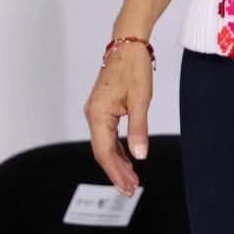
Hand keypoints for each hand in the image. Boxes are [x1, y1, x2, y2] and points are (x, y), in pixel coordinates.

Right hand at [85, 42, 153, 194]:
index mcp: (98, 114)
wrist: (128, 44)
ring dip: (118, 162)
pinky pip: (107, 135)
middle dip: (117, 171)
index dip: (116, 173)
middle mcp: (93, 114)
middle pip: (103, 151)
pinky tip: (128, 158)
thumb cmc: (134, 68)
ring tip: (131, 179)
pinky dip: (117, 149)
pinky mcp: (103, 108)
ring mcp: (96, 111)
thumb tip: (140, 156)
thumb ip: (138, 129)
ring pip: (104, 144)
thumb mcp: (140, 100)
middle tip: (131, 189)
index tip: (127, 188)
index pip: (105, 152)